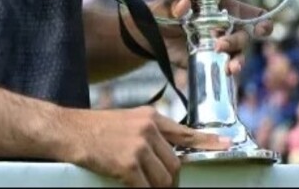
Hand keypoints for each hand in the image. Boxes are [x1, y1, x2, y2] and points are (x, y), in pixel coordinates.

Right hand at [61, 105, 230, 186]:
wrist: (71, 131)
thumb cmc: (97, 128)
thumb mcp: (129, 120)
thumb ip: (151, 132)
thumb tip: (170, 152)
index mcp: (151, 117)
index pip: (186, 131)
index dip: (208, 141)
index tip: (227, 144)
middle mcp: (148, 129)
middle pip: (175, 163)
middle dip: (168, 177)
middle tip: (155, 181)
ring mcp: (138, 146)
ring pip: (165, 178)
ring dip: (155, 186)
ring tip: (138, 180)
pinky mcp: (127, 164)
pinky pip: (146, 188)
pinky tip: (129, 183)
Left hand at [148, 0, 272, 77]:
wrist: (150, 34)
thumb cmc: (165, 10)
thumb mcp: (169, 1)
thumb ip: (177, 0)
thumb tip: (185, 3)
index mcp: (220, 6)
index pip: (248, 12)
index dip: (260, 18)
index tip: (263, 27)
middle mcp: (224, 26)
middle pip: (243, 34)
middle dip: (237, 41)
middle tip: (220, 45)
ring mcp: (218, 45)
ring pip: (237, 53)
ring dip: (236, 59)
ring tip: (230, 67)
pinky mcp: (209, 61)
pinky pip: (223, 68)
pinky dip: (226, 70)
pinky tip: (225, 73)